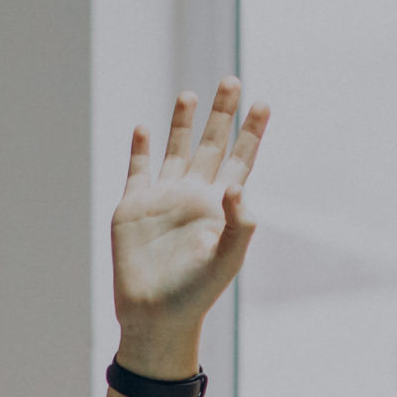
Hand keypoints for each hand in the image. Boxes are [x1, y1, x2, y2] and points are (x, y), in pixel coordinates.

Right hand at [110, 78, 268, 377]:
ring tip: (191, 94)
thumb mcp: (226, 261)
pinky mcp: (133, 208)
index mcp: (219, 207)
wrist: (154, 316)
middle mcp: (193, 196)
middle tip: (231, 80)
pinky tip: (144, 128)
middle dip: (222, 114)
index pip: (240, 160)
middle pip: (212, 145)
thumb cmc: (195, 295)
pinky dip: (139, 149)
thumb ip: (238, 224)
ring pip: (175, 151)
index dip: (252, 132)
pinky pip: (137, 171)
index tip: (263, 103)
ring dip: (183, 124)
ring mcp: (163, 200)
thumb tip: (235, 185)